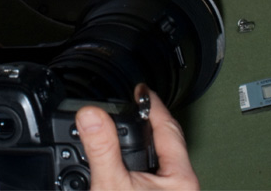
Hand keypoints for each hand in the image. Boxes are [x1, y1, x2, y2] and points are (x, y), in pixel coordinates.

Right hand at [76, 85, 198, 190]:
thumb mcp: (111, 185)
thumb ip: (102, 149)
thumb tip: (91, 115)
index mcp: (180, 177)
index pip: (168, 126)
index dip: (152, 104)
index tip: (140, 89)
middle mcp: (179, 185)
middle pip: (168, 140)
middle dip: (150, 119)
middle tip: (137, 102)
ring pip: (160, 159)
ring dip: (143, 141)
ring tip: (130, 126)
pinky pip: (151, 174)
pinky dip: (138, 160)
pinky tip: (125, 161)